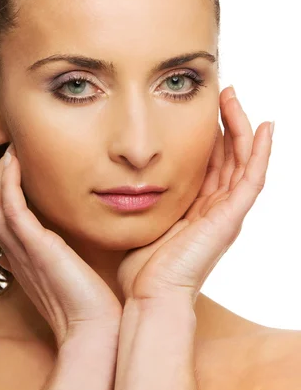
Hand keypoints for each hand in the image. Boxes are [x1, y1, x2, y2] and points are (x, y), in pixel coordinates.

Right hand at [0, 144, 121, 348]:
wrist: (94, 330)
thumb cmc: (86, 306)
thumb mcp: (63, 280)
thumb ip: (48, 261)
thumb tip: (30, 251)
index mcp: (21, 258)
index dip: (0, 191)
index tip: (16, 167)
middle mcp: (15, 253)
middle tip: (12, 152)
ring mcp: (22, 250)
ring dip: (0, 174)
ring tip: (13, 152)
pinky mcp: (35, 247)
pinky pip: (11, 208)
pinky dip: (9, 183)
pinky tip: (17, 163)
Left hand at [116, 85, 273, 308]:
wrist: (150, 296)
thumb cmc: (141, 267)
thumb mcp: (143, 221)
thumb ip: (144, 200)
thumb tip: (126, 178)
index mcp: (197, 209)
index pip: (210, 163)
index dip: (210, 135)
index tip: (202, 108)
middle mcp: (216, 208)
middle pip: (230, 157)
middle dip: (227, 123)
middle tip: (223, 93)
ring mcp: (226, 213)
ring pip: (243, 161)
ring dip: (241, 127)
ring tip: (234, 98)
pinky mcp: (231, 218)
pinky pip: (252, 179)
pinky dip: (260, 153)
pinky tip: (263, 128)